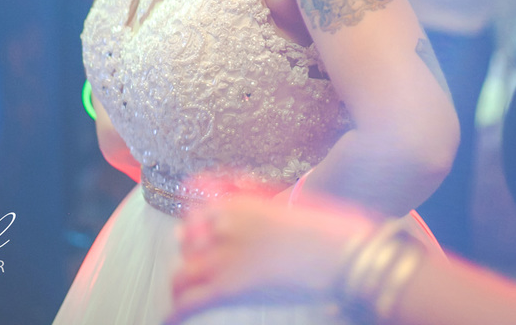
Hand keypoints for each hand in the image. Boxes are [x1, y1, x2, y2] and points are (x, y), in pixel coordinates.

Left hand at [169, 195, 375, 322]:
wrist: (344, 254)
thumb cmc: (330, 231)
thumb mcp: (292, 209)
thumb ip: (264, 208)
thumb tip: (256, 208)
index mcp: (239, 203)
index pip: (196, 212)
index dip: (196, 228)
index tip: (197, 237)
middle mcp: (224, 225)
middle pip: (186, 242)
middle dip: (189, 255)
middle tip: (195, 267)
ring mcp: (223, 257)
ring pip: (182, 273)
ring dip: (182, 284)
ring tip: (184, 295)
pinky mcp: (228, 287)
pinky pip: (189, 303)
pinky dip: (177, 313)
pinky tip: (171, 320)